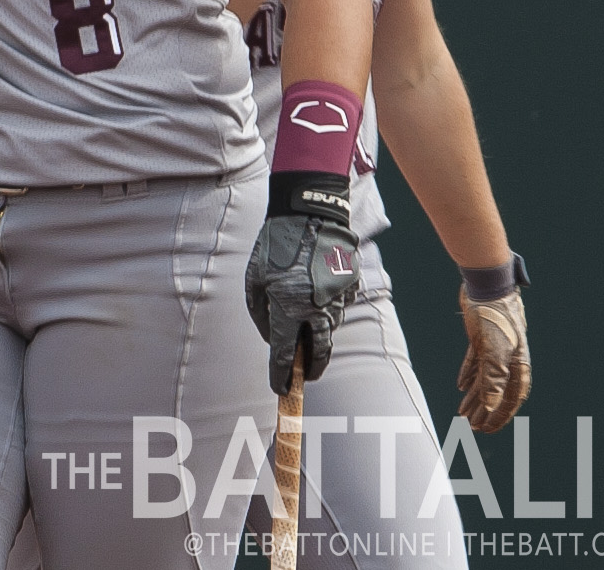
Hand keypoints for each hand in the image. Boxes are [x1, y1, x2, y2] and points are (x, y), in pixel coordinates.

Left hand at [245, 174, 360, 394]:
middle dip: (310, 369)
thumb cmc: (274, 245)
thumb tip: (271, 338)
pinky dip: (327, 312)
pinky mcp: (349, 288)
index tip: (280, 389)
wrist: (309, 213)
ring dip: (318, 336)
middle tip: (303, 376)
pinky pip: (337, 308)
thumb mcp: (254, 280)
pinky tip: (316, 300)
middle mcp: (316, 308)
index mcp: (288, 307)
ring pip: (329, 330)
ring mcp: (337, 299)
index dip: (281, 375)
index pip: (283, 354)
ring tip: (305, 333)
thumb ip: (261, 314)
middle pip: (317, 352)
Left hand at [458, 285, 530, 431]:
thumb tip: (493, 406)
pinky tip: (460, 386)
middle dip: (485, 411)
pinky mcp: (482, 339)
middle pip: (497, 392)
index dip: (499, 416)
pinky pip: (476, 363)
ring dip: (474, 397)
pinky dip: (469, 375)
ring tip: (463, 412)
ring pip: (485, 379)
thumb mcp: (494, 349)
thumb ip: (494, 378)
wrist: (487, 286)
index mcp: (517, 365)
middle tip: (471, 427)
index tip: (486, 430)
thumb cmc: (495, 316)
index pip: (510, 398)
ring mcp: (495, 349)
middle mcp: (508, 359)